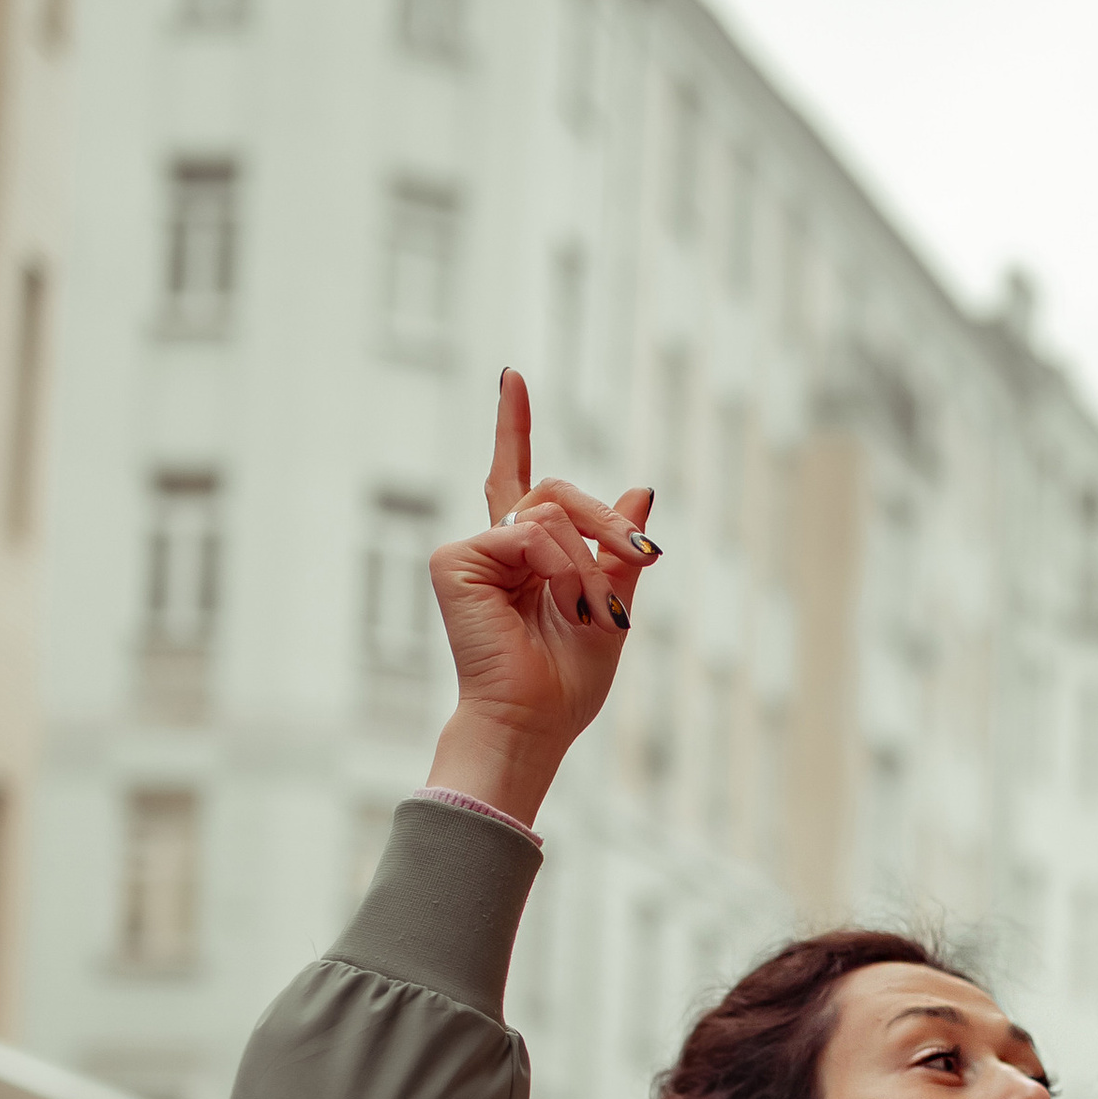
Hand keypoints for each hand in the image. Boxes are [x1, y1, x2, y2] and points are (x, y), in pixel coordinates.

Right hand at [425, 369, 658, 826]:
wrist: (534, 721)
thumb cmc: (566, 682)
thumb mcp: (613, 608)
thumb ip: (620, 550)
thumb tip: (640, 491)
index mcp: (524, 557)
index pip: (517, 480)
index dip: (512, 428)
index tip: (511, 377)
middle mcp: (494, 546)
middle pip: (559, 495)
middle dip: (608, 525)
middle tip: (644, 556)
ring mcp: (470, 551)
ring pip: (552, 514)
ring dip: (588, 565)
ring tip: (586, 612)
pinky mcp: (453, 560)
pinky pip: (532, 534)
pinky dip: (561, 568)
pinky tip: (557, 602)